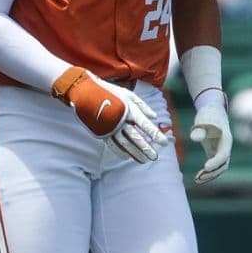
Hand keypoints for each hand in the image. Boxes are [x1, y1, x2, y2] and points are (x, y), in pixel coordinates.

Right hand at [52, 67, 168, 163]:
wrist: (86, 92)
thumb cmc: (110, 92)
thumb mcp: (127, 94)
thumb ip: (142, 106)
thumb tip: (154, 116)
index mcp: (128, 109)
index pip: (144, 124)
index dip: (155, 134)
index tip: (165, 143)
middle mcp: (120, 119)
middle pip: (136, 137)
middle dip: (146, 148)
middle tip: (155, 157)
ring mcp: (110, 126)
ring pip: (125, 144)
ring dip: (135, 153)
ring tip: (144, 161)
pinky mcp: (102, 131)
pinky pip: (112, 145)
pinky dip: (120, 152)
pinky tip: (127, 157)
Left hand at [190, 103, 231, 183]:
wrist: (212, 111)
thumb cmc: (208, 115)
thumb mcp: (203, 120)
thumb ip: (200, 129)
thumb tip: (195, 138)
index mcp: (226, 140)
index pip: (223, 154)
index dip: (215, 162)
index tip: (205, 167)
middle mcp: (226, 148)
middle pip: (223, 164)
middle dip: (212, 172)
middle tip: (199, 177)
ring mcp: (221, 151)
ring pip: (219, 168)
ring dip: (210, 175)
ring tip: (197, 180)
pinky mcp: (215, 153)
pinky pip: (213, 166)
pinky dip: (207, 172)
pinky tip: (197, 177)